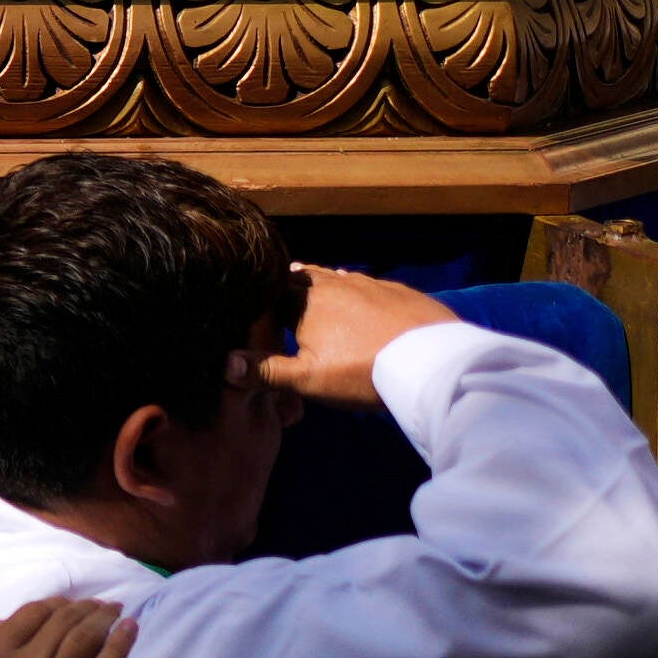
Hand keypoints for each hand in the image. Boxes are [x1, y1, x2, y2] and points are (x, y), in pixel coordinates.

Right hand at [0, 594, 135, 657]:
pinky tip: (129, 632)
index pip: (32, 612)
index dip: (56, 604)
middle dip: (86, 608)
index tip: (69, 605)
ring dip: (104, 620)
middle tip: (101, 604)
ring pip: (84, 642)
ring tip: (116, 611)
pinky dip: (117, 649)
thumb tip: (7, 623)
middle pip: (63, 623)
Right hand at [263, 264, 459, 406]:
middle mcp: (336, 285)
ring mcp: (372, 285)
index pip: (273, 291)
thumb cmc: (361, 371)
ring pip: (338, 278)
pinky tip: (362, 297)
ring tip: (315, 285)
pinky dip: (358, 290)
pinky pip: (370, 284)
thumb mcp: (308, 379)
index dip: (261, 296)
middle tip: (281, 288)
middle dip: (291, 284)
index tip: (251, 298)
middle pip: (305, 279)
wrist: (434, 362)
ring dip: (324, 283)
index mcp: (306, 302)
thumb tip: (223, 363)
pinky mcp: (402, 292)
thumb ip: (265, 371)